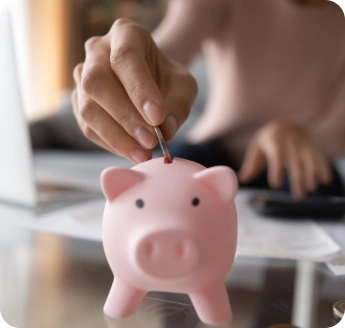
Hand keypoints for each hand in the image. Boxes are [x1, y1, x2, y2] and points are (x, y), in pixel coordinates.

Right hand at [72, 18, 196, 162]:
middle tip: (150, 141)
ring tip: (143, 153)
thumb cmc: (167, 79)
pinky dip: (110, 144)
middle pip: (97, 82)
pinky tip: (131, 151)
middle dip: (125, 117)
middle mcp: (97, 51)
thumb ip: (179, 105)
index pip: (125, 57)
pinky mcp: (79, 102)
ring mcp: (82, 76)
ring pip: (87, 108)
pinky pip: (87, 127)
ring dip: (116, 136)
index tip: (157, 118)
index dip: (139, 89)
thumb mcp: (183, 86)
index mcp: (125, 34)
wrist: (151, 80)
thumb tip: (165, 131)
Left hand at [238, 120, 331, 198]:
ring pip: (309, 161)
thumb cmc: (267, 141)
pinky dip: (323, 168)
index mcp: (274, 143)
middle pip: (295, 163)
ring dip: (311, 175)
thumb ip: (250, 165)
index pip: (276, 157)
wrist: (285, 124)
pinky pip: (320, 158)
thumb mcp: (256, 149)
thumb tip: (240, 179)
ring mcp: (303, 146)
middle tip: (297, 196)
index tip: (275, 185)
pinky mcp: (312, 149)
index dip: (276, 171)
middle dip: (297, 180)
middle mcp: (290, 144)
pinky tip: (324, 181)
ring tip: (310, 189)